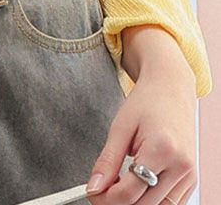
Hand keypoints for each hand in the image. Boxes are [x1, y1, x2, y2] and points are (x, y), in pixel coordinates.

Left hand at [84, 28, 197, 204]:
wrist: (171, 89)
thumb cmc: (146, 102)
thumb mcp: (120, 127)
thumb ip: (107, 161)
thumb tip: (93, 188)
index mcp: (162, 149)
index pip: (130, 192)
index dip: (105, 198)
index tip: (91, 192)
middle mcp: (181, 166)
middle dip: (117, 202)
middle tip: (99, 190)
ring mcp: (190, 175)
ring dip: (135, 203)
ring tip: (117, 185)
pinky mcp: (192, 179)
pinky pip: (170, 204)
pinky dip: (151, 201)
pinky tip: (136, 186)